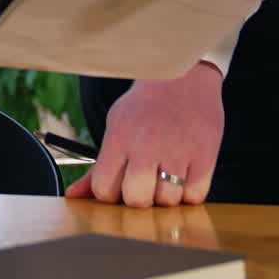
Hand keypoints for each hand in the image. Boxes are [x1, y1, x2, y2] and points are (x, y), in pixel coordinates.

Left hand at [66, 62, 222, 207]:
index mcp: (119, 137)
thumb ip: (98, 167)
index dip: (110, 194)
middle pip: (137, 200)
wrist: (183, 75)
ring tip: (166, 174)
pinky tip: (184, 173)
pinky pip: (195, 198)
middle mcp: (146, 145)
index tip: (118, 185)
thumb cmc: (144, 107)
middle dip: (139, 199)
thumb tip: (74, 196)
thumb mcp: (116, 127)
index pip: (104, 188)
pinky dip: (189, 193)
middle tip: (144, 182)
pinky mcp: (205, 156)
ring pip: (167, 203)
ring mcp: (178, 152)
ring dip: (166, 196)